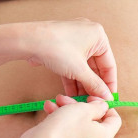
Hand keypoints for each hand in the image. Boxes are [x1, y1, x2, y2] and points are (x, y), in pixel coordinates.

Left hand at [0, 20, 116, 100]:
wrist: (28, 40)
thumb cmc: (56, 48)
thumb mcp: (79, 70)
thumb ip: (95, 85)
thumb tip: (107, 98)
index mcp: (99, 36)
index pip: (109, 65)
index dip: (109, 84)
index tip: (108, 99)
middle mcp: (89, 35)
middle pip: (96, 67)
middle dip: (92, 86)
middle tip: (92, 102)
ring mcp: (75, 40)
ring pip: (82, 67)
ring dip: (82, 85)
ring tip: (80, 101)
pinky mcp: (62, 47)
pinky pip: (72, 65)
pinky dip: (72, 78)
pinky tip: (70, 94)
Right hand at [2, 96, 121, 137]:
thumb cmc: (64, 127)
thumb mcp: (83, 109)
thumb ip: (97, 106)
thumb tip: (102, 107)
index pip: (115, 120)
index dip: (105, 106)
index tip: (92, 98)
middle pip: (94, 123)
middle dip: (80, 107)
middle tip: (67, 99)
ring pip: (78, 128)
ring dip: (67, 112)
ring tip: (55, 102)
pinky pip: (67, 136)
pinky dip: (60, 124)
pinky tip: (49, 111)